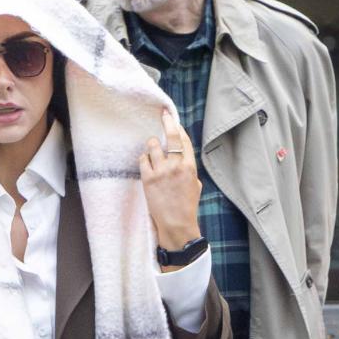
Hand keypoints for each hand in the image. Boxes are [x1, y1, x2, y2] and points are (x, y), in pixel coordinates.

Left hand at [139, 109, 202, 256]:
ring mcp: (161, 171)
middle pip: (170, 136)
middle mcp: (176, 166)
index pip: (184, 140)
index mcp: (190, 166)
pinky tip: (146, 163)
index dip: (178, 127)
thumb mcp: (195, 185)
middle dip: (167, 122)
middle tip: (163, 115)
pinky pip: (142, 159)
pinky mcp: (148, 179)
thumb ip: (188, 169)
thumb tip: (179, 156)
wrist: (176, 224)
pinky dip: (143, 159)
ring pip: (153, 146)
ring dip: (151, 145)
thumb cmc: (187, 206)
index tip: (173, 120)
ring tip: (152, 150)